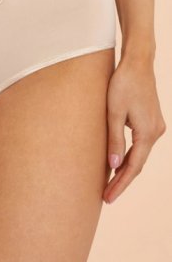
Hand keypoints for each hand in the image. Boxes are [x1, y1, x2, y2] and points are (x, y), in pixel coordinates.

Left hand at [104, 56, 166, 203]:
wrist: (137, 63)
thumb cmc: (122, 84)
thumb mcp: (113, 113)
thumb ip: (114, 140)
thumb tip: (113, 166)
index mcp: (147, 133)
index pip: (132, 167)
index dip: (120, 184)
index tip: (108, 198)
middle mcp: (155, 132)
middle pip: (137, 164)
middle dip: (121, 181)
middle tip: (106, 197)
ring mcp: (155, 126)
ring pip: (139, 155)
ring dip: (125, 169)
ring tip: (108, 184)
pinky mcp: (151, 121)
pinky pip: (139, 145)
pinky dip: (129, 156)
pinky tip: (117, 163)